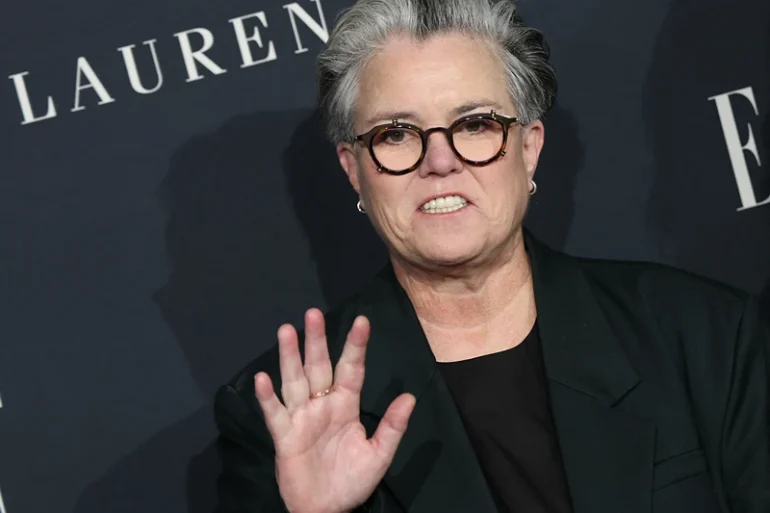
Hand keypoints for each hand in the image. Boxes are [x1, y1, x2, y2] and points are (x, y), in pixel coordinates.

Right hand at [254, 308, 416, 512]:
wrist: (327, 510)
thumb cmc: (352, 480)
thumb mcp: (379, 455)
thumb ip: (393, 426)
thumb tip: (409, 396)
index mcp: (346, 405)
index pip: (351, 369)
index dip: (355, 346)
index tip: (362, 321)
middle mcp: (322, 405)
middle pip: (318, 367)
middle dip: (316, 341)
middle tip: (313, 313)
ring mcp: (301, 418)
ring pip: (294, 382)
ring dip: (290, 357)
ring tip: (287, 331)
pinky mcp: (284, 436)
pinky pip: (275, 414)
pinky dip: (267, 398)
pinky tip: (262, 378)